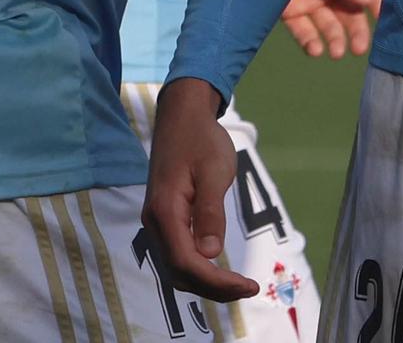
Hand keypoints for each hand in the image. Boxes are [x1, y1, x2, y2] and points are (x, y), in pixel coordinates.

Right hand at [142, 78, 262, 301]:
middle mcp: (154, 222)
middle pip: (178, 272)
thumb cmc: (200, 139)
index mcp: (165, 211)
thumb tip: (211, 253)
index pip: (186, 262)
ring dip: (205, 282)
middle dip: (213, 287)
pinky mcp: (163, 218)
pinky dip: (197, 268)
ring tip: (237, 284)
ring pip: (175, 267)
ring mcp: (156, 221)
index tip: (248, 285)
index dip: (216, 281)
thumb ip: (210, 212)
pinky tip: (217, 268)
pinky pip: (176, 254)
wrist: (181, 115)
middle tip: (248, 288)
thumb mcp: (214, 171)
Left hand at [280, 0, 381, 56]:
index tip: (386, 23)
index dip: (376, 2)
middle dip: (357, 30)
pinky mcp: (289, 11)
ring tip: (336, 53)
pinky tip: (314, 50)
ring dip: (335, 39)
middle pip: (349, 11)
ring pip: (328, 24)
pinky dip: (310, 42)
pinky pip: (303, 30)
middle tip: (360, 48)